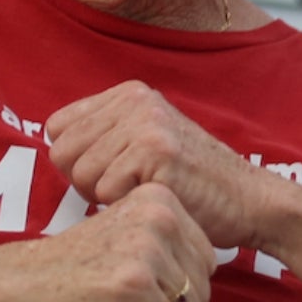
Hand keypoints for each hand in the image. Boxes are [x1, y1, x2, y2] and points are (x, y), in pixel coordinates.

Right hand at [0, 182, 214, 301]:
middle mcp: (158, 217)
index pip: (208, 261)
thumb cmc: (68, 270)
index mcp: (159, 198)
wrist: (10, 284)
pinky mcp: (132, 288)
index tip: (128, 273)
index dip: (172, 283)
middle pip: (202, 290)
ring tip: (111, 300)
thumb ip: (172, 258)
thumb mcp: (128, 241)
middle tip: (117, 291)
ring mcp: (146, 252)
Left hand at [48, 81, 284, 252]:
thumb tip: (52, 145)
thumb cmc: (192, 183)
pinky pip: (104, 192)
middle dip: (84, 183)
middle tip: (126, 190)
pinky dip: (124, 207)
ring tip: (142, 193)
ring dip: (106, 198)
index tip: (109, 174)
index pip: (58, 128)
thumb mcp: (148, 141)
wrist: (249, 200)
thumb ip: (106, 135)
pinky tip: (154, 200)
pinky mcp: (156, 153)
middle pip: (62, 152)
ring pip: (80, 175)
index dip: (75, 161)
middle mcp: (135, 100)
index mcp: (128, 94)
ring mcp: (146, 124)